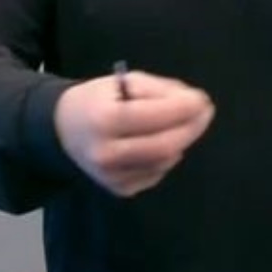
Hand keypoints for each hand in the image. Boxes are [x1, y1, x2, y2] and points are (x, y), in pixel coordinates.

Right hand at [53, 70, 215, 196]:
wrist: (65, 130)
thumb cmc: (99, 99)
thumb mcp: (126, 82)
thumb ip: (161, 90)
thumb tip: (196, 103)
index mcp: (103, 120)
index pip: (152, 117)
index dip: (183, 108)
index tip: (203, 99)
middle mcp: (106, 153)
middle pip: (164, 145)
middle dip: (192, 127)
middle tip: (205, 111)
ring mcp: (112, 177)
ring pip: (165, 161)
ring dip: (181, 140)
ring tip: (181, 122)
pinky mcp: (120, 189)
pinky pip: (158, 172)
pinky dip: (167, 155)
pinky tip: (159, 140)